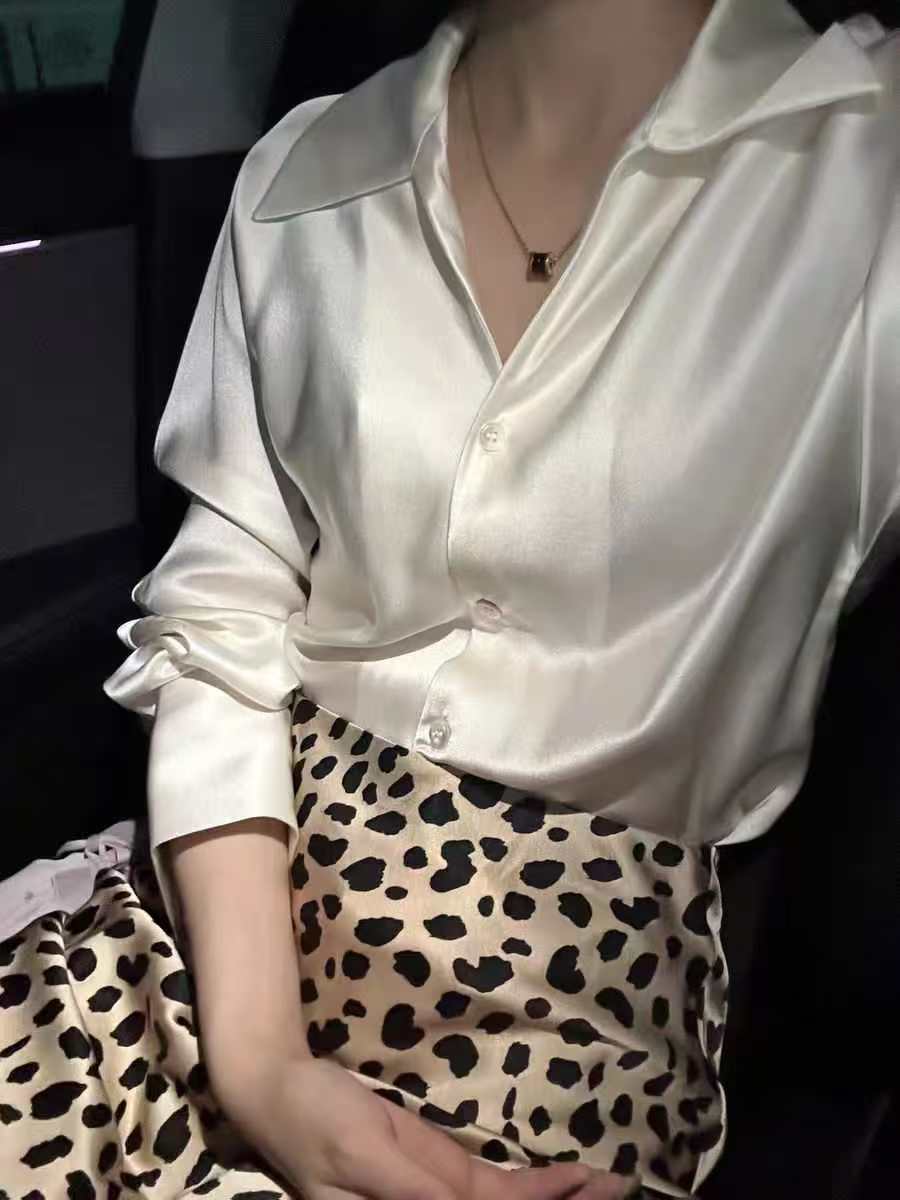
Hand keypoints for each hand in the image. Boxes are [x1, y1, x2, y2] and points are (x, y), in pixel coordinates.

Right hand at [214, 1050, 635, 1199]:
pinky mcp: (444, 1173)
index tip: (584, 1199)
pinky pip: (500, 1187)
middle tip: (622, 1191)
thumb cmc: (316, 1122)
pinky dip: (540, 1184)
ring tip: (615, 1185)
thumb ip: (417, 1195)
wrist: (284, 1088)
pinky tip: (576, 1178)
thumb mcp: (364, 1156)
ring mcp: (443, 1198)